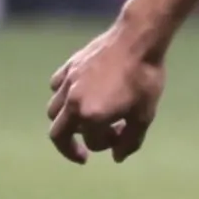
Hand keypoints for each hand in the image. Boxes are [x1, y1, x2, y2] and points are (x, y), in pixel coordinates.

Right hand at [48, 24, 166, 163]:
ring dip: (67, 123)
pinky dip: (62, 97)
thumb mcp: (144, 115)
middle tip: (81, 155)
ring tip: (83, 123)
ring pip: (54, 112)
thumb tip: (117, 158)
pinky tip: (78, 96)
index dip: (110, 144)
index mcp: (91, 117)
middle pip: (58, 135)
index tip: (122, 135)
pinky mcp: (67, 67)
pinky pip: (56, 88)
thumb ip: (130, 141)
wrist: (137, 40)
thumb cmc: (144, 79)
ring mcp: (67, 83)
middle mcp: (72, 102)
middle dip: (69, 149)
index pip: (93, 143)